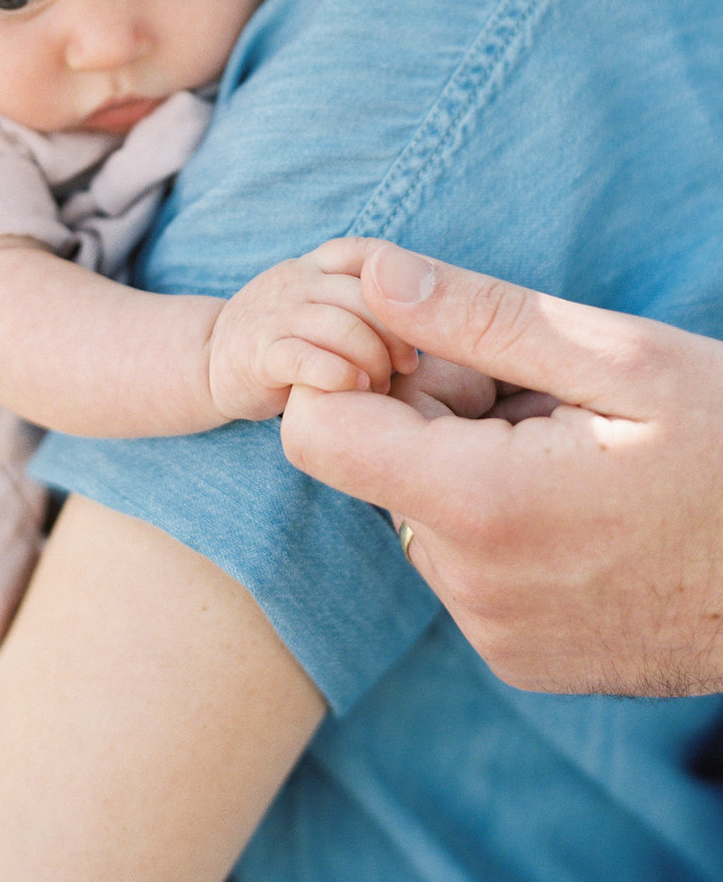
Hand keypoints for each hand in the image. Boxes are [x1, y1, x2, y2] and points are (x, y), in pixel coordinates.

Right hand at [207, 238, 417, 423]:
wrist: (207, 361)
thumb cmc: (286, 339)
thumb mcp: (324, 307)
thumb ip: (367, 304)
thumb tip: (439, 318)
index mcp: (317, 265)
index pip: (366, 253)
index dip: (401, 283)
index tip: (422, 323)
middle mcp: (296, 279)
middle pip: (365, 294)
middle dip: (397, 334)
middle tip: (407, 367)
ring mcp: (274, 314)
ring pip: (340, 326)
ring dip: (372, 361)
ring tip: (379, 385)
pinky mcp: (256, 355)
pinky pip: (304, 359)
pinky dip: (338, 375)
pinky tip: (353, 388)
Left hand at [281, 243, 722, 696]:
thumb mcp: (616, 358)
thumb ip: (478, 316)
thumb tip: (370, 274)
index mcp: (482, 506)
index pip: (316, 432)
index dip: (351, 374)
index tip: (424, 350)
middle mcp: (471, 587)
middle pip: (373, 467)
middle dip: (430, 412)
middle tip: (534, 394)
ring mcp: (496, 633)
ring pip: (418, 511)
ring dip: (467, 465)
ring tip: (569, 450)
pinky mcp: (520, 658)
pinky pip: (462, 565)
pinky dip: (494, 522)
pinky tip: (575, 504)